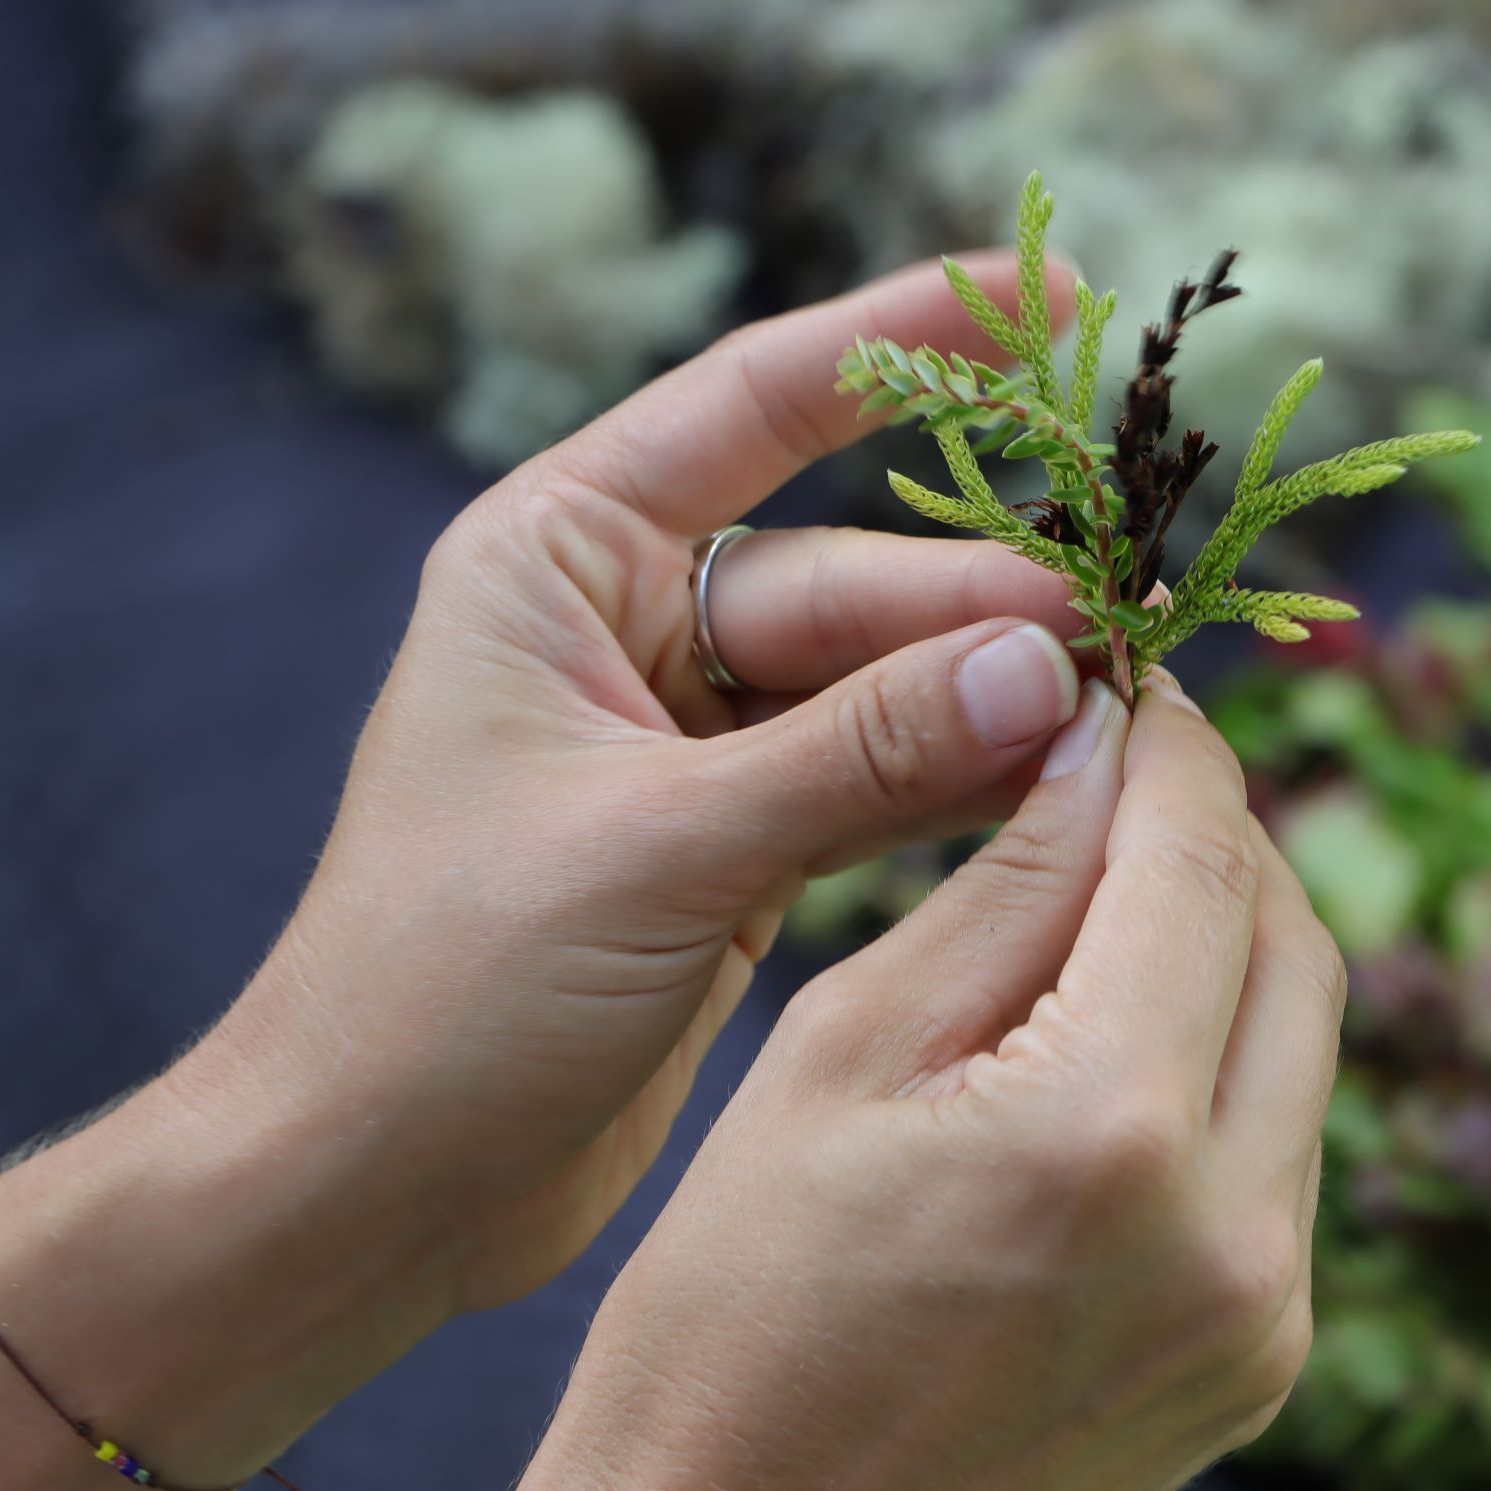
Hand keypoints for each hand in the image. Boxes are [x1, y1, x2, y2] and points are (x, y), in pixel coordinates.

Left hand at [199, 252, 1087, 1309]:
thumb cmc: (445, 995)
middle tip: (1128, 633)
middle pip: (848, 577)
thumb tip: (1054, 666)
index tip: (1054, 301)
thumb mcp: (658, 853)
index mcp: (555, 561)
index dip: (910, 338)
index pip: (757, 403)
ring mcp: (683, 742)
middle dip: (983, 605)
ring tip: (1126, 703)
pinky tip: (1060, 785)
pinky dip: (957, 786)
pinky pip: (872, 783)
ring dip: (987, 698)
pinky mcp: (727, 848)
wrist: (363, 1189)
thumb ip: (859, 755)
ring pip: (875, 685)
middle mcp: (621, 628)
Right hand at [463, 673, 1348, 1490]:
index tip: (1129, 681)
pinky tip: (1119, 1038)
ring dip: (1231, 942)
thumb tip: (1096, 744)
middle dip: (1220, 830)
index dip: (1172, 742)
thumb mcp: (839, 1059)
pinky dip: (1224, 1062)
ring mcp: (1267, 1309)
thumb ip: (1000, 886)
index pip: (1202, 853)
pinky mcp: (1262, 1364)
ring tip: (1110, 894)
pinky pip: (1282, 1155)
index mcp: (1106, 1123)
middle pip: (1295, 938)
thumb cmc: (728, 1324)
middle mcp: (1233, 1221)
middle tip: (1124, 772)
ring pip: (1306, 1043)